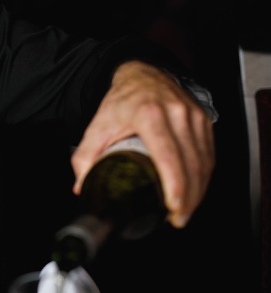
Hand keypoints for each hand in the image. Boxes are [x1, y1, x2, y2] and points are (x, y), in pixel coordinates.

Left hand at [71, 61, 214, 226]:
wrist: (141, 74)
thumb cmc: (121, 102)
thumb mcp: (97, 126)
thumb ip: (85, 157)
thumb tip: (82, 187)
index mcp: (148, 115)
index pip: (168, 156)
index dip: (174, 186)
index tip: (172, 207)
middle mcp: (176, 113)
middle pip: (191, 164)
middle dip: (188, 198)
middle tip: (177, 218)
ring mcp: (193, 116)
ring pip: (204, 161)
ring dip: (198, 191)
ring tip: (185, 211)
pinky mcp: (204, 120)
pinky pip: (209, 154)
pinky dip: (204, 176)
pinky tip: (196, 190)